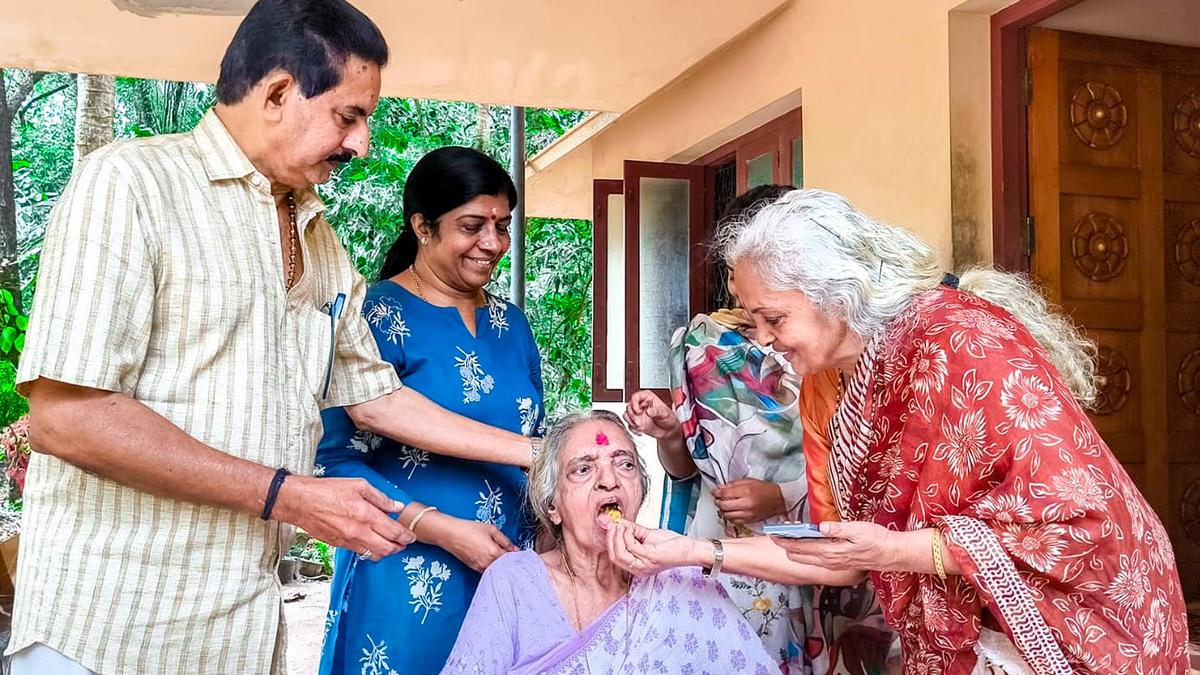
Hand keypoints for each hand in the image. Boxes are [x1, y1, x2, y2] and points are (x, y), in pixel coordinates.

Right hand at [273, 476, 413, 561]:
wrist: (301, 502)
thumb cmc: (328, 490)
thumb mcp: (358, 485)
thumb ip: (380, 498)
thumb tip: (397, 506)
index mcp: (366, 515)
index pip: (393, 532)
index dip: (406, 536)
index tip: (411, 536)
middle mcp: (359, 532)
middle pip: (386, 549)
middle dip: (399, 547)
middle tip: (405, 543)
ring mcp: (348, 541)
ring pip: (373, 554)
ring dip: (386, 552)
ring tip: (391, 545)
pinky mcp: (339, 545)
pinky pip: (360, 553)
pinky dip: (370, 551)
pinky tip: (373, 543)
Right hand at [431, 516, 517, 572]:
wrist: (450, 534)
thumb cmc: (469, 529)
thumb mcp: (491, 529)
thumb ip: (505, 540)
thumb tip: (515, 549)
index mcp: (493, 553)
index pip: (512, 559)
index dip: (518, 557)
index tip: (522, 554)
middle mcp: (487, 563)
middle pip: (505, 568)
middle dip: (512, 563)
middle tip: (516, 558)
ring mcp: (480, 568)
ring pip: (497, 571)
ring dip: (503, 566)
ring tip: (506, 559)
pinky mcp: (474, 569)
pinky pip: (488, 571)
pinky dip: (494, 567)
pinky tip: (495, 561)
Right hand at [605, 519, 696, 576]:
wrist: (688, 549)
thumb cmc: (671, 545)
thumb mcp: (646, 536)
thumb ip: (631, 530)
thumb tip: (617, 522)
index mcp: (636, 566)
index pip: (614, 557)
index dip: (609, 541)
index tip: (609, 525)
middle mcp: (639, 569)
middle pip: (614, 557)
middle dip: (611, 539)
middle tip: (612, 524)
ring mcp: (644, 565)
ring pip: (620, 554)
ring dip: (617, 537)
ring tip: (621, 525)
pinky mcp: (650, 558)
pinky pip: (631, 547)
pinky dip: (627, 535)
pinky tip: (630, 528)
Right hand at [623, 390, 679, 439]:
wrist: (668, 431)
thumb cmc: (668, 418)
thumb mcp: (665, 413)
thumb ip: (657, 411)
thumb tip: (649, 411)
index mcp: (648, 397)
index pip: (635, 396)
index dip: (634, 404)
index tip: (638, 411)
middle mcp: (641, 404)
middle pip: (629, 406)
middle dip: (633, 415)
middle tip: (640, 421)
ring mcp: (638, 413)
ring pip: (626, 415)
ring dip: (632, 422)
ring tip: (640, 425)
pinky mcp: (636, 422)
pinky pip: (628, 424)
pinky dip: (633, 428)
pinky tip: (640, 430)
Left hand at [713, 479, 786, 524]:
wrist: (778, 500)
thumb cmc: (765, 489)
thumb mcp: (749, 481)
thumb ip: (734, 484)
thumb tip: (721, 488)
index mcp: (746, 492)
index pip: (724, 493)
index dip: (716, 492)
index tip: (715, 492)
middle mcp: (746, 504)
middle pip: (723, 506)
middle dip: (718, 502)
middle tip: (718, 498)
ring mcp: (748, 514)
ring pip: (727, 515)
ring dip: (723, 510)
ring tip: (724, 505)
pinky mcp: (749, 520)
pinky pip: (734, 521)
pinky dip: (730, 516)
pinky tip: (731, 511)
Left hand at [769, 520, 897, 571]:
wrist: (890, 554)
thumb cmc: (876, 540)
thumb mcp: (858, 529)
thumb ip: (838, 529)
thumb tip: (821, 527)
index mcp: (830, 551)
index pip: (800, 547)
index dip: (784, 541)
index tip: (773, 534)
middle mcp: (828, 560)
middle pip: (799, 556)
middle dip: (786, 546)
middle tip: (776, 534)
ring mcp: (832, 563)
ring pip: (806, 559)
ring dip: (795, 549)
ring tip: (788, 537)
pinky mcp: (837, 563)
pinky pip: (815, 560)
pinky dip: (806, 552)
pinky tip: (806, 544)